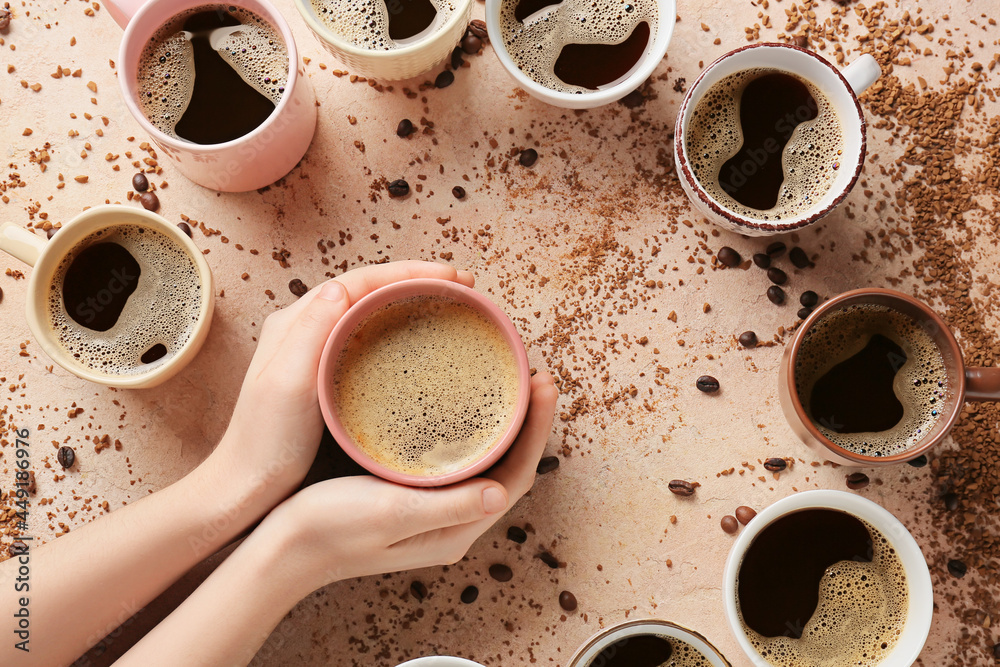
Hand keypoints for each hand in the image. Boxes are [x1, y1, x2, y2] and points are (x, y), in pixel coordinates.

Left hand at [206, 262, 474, 510]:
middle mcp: (305, 329)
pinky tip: (422, 343)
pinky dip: (401, 330)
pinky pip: (371, 339)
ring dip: (411, 301)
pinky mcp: (327, 377)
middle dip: (417, 280)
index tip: (451, 277)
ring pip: (372, 312)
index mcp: (295, 323)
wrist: (245, 489)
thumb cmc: (265, 444)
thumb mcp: (286, 384)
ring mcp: (316, 352)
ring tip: (451, 305)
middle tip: (463, 287)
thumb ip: (310, 333)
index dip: (408, 273)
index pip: (361, 280)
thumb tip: (341, 288)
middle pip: (370, 289)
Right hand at [257, 372, 557, 597]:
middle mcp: (452, 519)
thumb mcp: (391, 515)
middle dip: (529, 421)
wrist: (282, 548)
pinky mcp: (413, 492)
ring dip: (505, 423)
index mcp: (455, 528)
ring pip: (486, 460)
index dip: (537, 431)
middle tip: (536, 374)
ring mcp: (435, 507)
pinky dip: (473, 428)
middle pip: (509, 465)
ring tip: (512, 381)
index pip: (517, 477)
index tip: (544, 385)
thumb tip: (500, 493)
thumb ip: (446, 505)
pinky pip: (459, 458)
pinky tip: (465, 403)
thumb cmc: (330, 530)